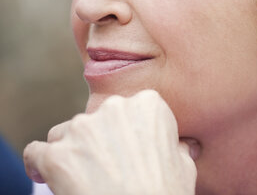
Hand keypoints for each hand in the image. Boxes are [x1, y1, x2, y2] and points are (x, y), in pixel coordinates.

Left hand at [23, 90, 196, 194]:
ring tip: (84, 178)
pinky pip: (37, 152)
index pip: (131, 109)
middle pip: (96, 118)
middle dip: (98, 139)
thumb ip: (177, 146)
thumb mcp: (184, 166)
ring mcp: (82, 129)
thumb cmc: (167, 194)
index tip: (127, 149)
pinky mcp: (56, 155)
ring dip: (72, 151)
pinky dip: (41, 165)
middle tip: (107, 167)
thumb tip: (182, 145)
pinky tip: (50, 178)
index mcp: (149, 105)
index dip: (127, 131)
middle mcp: (114, 108)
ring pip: (66, 133)